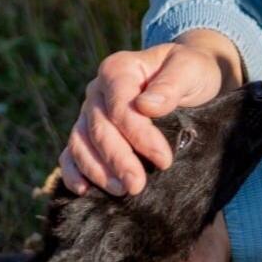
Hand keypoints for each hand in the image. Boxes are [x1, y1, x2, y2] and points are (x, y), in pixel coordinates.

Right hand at [60, 30, 242, 195]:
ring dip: (97, 170)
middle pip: (99, 128)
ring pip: (80, 143)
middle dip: (117, 160)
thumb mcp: (190, 70)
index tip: (164, 160)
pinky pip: (71, 153)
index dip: (139, 135)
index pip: (119, 106)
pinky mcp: (87, 134)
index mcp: (118, 70)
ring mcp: (89, 114)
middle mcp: (97, 91)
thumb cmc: (190, 74)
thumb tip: (146, 106)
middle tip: (137, 185)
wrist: (187, 80)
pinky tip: (85, 191)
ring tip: (121, 191)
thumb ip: (171, 85)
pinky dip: (73, 173)